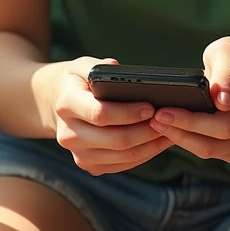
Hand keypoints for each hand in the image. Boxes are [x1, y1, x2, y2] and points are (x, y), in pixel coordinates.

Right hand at [49, 56, 172, 175]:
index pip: (100, 114)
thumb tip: (124, 74)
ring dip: (151, 145)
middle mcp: (68, 134)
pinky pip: (122, 165)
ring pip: (122, 156)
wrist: (57, 102)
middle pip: (115, 140)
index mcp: (66, 104)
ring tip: (172, 131)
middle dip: (146, 131)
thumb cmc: (78, 80)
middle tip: (169, 120)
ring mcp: (78, 153)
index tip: (150, 107)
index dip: (128, 113)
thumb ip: (101, 67)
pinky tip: (160, 142)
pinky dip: (144, 154)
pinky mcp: (88, 165)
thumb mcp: (83, 65)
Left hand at [149, 37, 229, 163]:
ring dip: (181, 139)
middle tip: (153, 119)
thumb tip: (221, 101)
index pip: (227, 122)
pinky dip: (189, 142)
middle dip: (181, 131)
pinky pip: (211, 152)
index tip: (164, 112)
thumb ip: (225, 71)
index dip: (193, 121)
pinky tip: (173, 129)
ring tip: (157, 123)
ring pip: (211, 150)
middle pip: (217, 141)